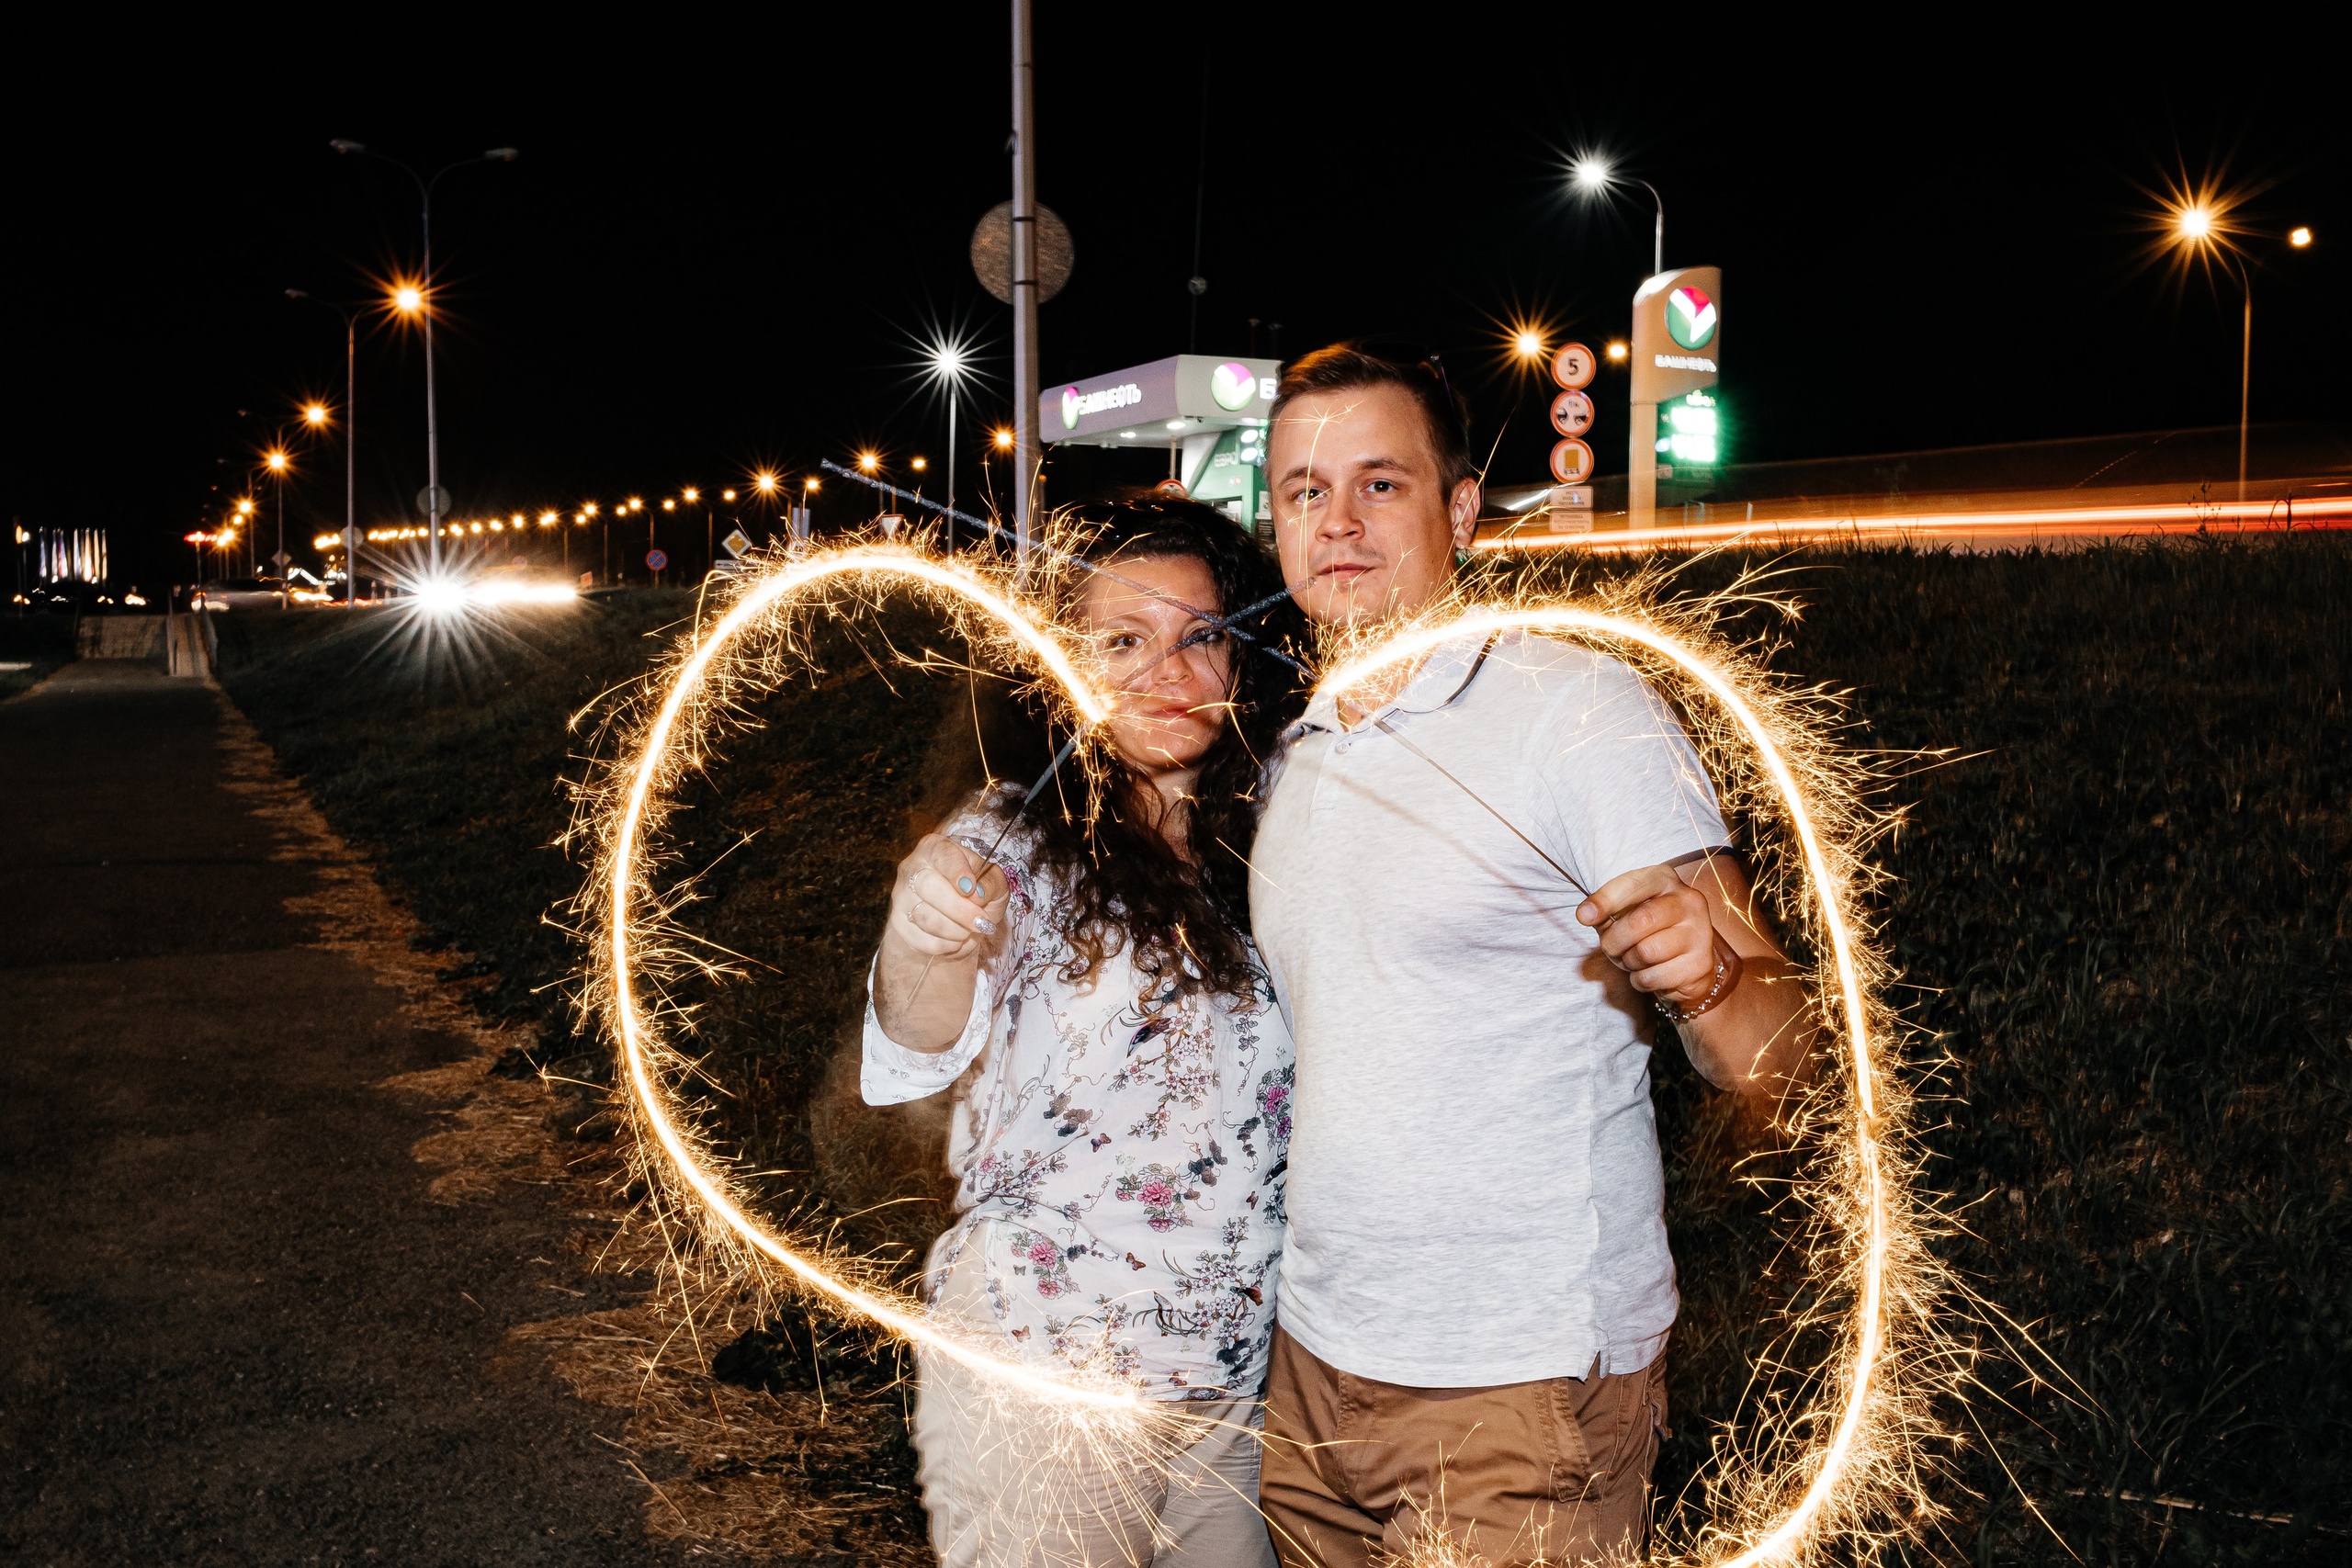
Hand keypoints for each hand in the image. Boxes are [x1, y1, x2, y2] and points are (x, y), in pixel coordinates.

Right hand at [883, 833, 1010, 963]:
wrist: (957, 917)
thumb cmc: (976, 890)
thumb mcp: (993, 880)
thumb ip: (991, 882)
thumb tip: (978, 894)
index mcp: (935, 848)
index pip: (942, 855)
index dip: (957, 872)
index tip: (971, 888)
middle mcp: (912, 868)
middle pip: (928, 886)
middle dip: (959, 909)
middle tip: (981, 922)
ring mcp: (902, 897)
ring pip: (924, 917)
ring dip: (955, 930)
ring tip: (970, 930)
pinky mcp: (899, 924)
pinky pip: (921, 940)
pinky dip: (945, 945)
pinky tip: (956, 940)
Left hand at [1577, 864, 1720, 1009]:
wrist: (1683, 964)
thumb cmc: (1646, 932)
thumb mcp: (1622, 914)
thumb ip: (1604, 911)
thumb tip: (1585, 914)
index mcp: (1665, 879)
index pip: (1632, 886)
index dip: (1604, 901)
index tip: (1583, 916)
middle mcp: (1688, 901)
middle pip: (1639, 922)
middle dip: (1614, 941)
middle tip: (1611, 948)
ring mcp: (1699, 932)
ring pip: (1646, 952)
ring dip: (1628, 962)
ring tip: (1633, 959)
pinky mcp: (1700, 964)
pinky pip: (1653, 977)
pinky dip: (1640, 980)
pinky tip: (1648, 973)